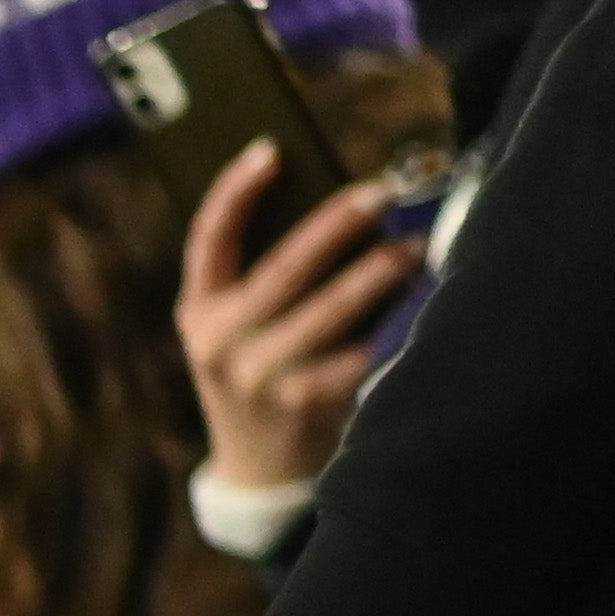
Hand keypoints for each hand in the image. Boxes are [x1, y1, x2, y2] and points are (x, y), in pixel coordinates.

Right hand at [172, 145, 414, 503]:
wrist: (259, 466)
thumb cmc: (261, 370)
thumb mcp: (238, 327)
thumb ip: (263, 275)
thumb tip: (340, 205)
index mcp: (198, 313)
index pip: (208, 240)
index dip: (236, 192)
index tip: (272, 149)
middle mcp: (219, 345)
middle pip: (283, 270)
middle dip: (335, 224)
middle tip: (381, 191)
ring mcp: (259, 378)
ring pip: (327, 310)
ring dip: (377, 272)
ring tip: (413, 247)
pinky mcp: (302, 405)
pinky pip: (356, 354)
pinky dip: (391, 323)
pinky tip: (417, 299)